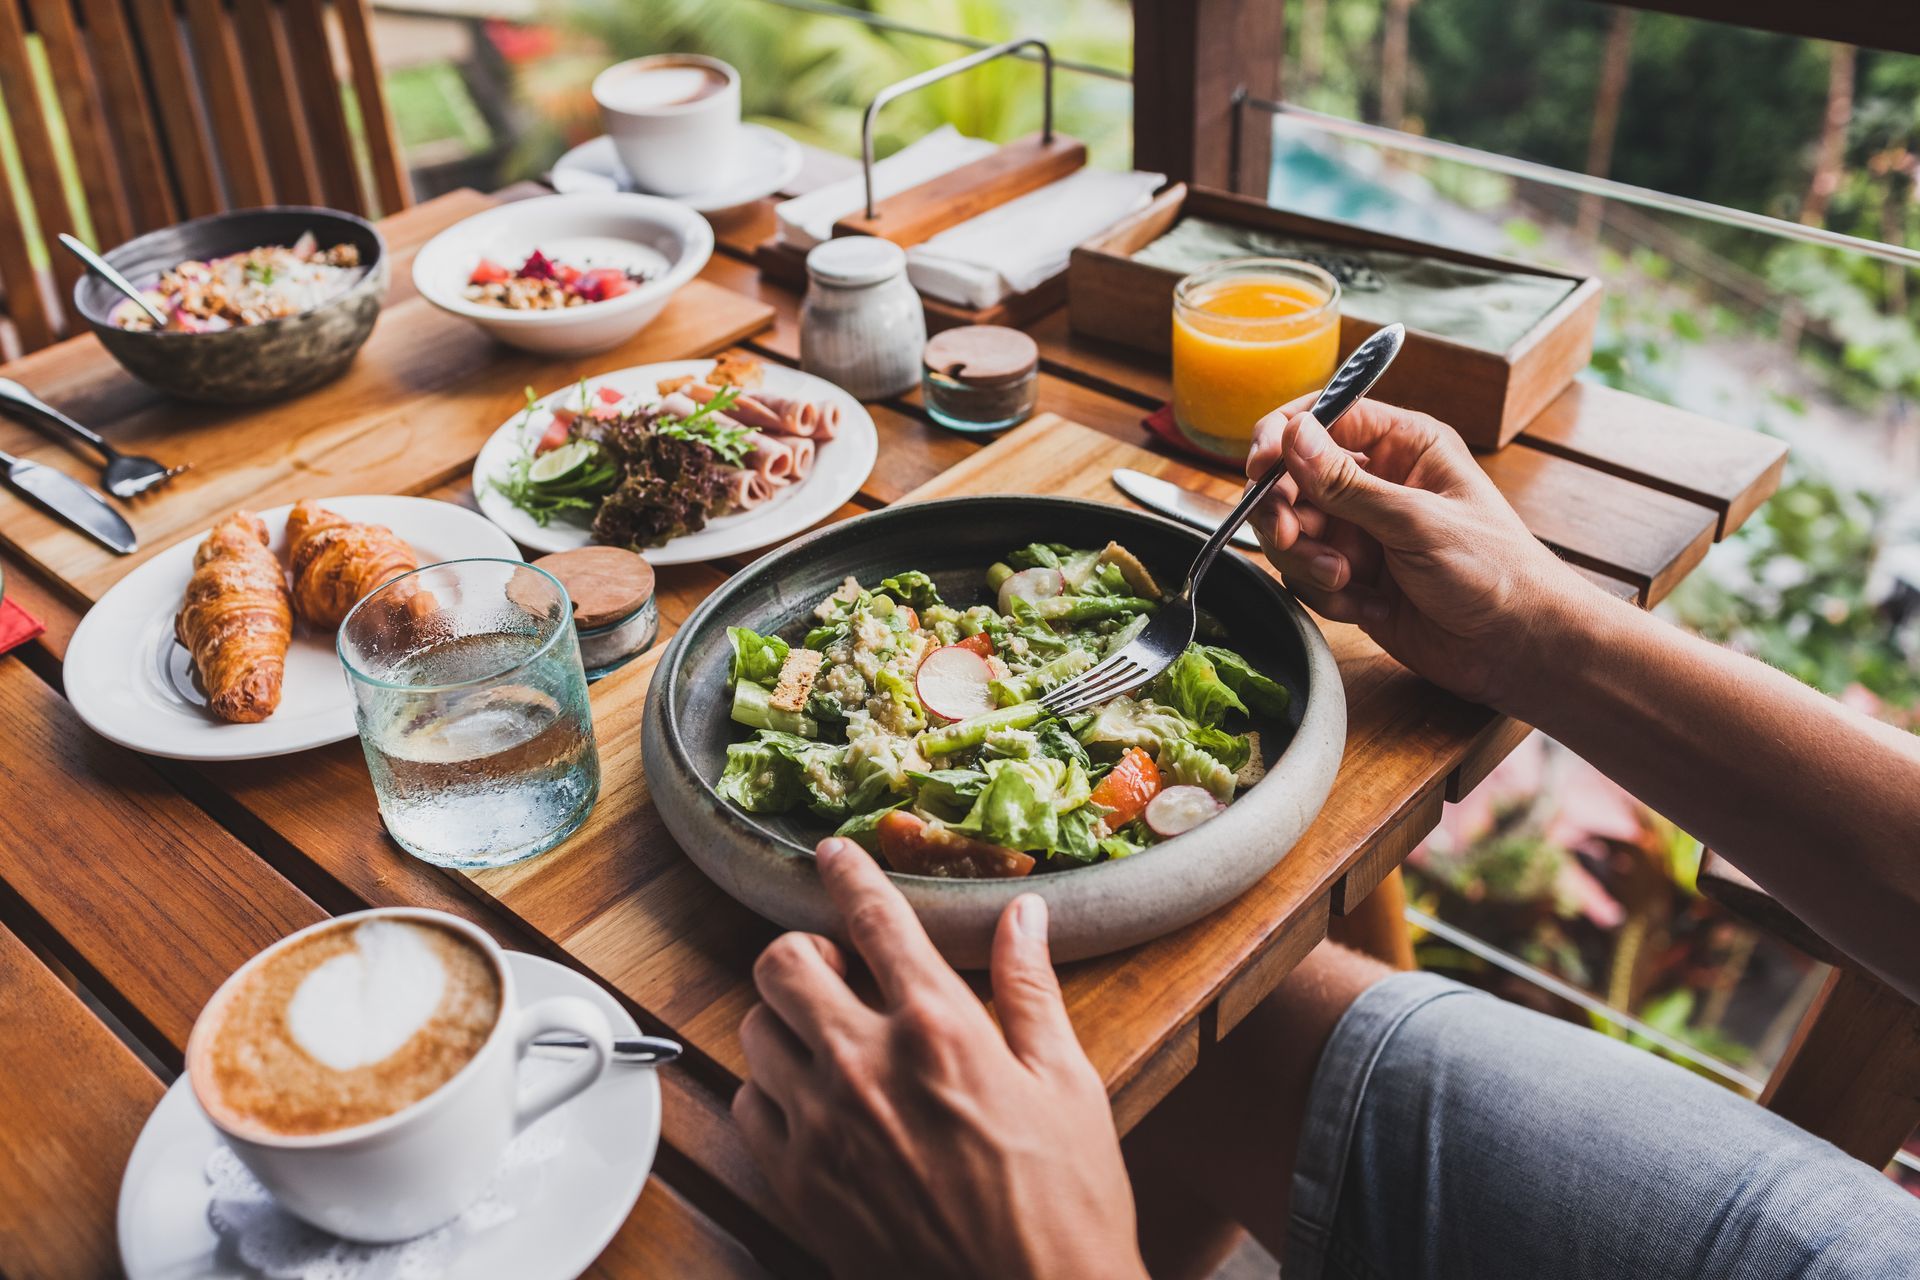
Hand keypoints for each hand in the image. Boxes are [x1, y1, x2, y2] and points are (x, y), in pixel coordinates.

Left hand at [734, 838, 1147, 1279]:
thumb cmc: (1063, 1201)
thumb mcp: (1066, 1082)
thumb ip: (1029, 987)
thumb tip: (1025, 914)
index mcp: (939, 1027)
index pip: (873, 918)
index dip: (848, 873)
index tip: (834, 854)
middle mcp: (866, 1064)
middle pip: (783, 962)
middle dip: (806, 950)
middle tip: (840, 971)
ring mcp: (821, 1127)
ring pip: (756, 1029)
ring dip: (787, 1020)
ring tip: (830, 1038)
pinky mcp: (796, 1184)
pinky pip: (748, 1104)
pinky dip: (772, 1090)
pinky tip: (815, 1102)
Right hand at [1246, 396, 1597, 708]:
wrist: (1516, 647)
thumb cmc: (1494, 571)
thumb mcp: (1416, 521)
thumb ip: (1346, 483)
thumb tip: (1291, 434)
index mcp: (1402, 445)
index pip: (1323, 418)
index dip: (1281, 438)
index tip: (1260, 468)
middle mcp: (1375, 482)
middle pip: (1292, 478)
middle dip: (1284, 512)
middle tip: (1287, 538)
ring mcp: (1360, 531)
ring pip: (1289, 530)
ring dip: (1304, 560)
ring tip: (1344, 582)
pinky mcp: (1351, 578)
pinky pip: (1304, 577)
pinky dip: (1324, 595)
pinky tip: (1366, 608)